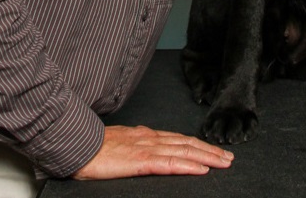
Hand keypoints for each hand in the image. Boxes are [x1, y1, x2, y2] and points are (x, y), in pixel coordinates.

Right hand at [72, 124, 234, 179]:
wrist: (76, 145)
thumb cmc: (93, 148)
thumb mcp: (120, 145)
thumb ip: (135, 146)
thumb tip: (147, 150)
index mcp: (145, 136)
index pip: (178, 139)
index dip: (197, 144)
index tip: (213, 150)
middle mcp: (150, 139)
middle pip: (186, 143)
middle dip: (209, 150)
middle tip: (228, 157)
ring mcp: (146, 148)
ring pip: (184, 151)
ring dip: (206, 156)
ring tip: (223, 162)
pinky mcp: (140, 161)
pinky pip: (169, 164)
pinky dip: (188, 165)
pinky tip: (201, 169)